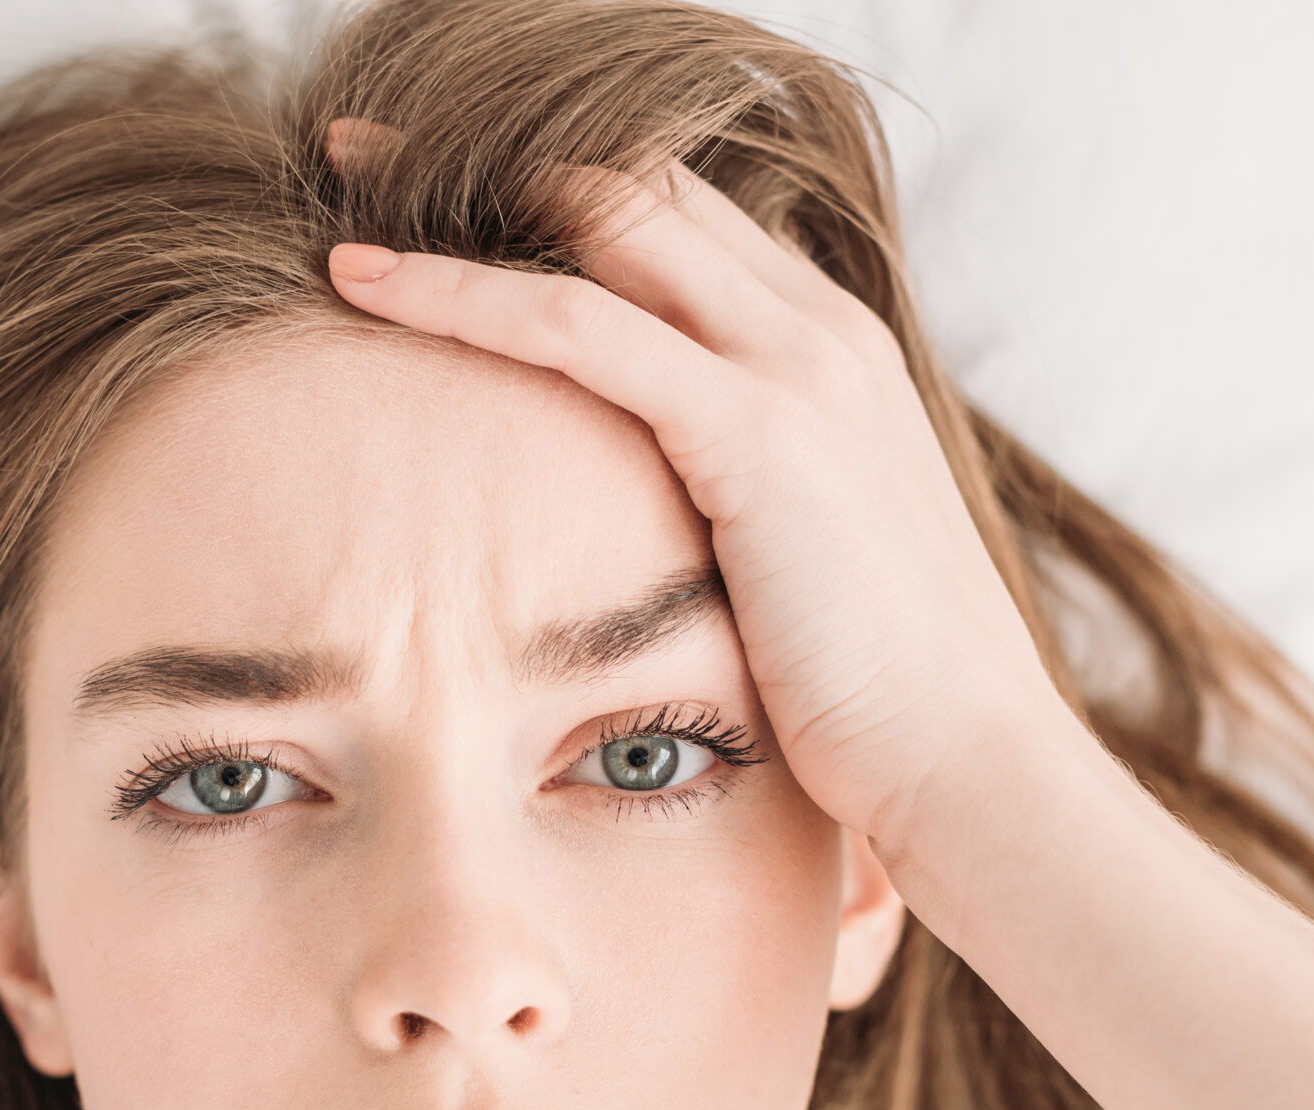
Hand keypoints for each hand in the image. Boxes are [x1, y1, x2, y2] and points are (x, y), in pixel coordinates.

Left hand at [326, 160, 1066, 850]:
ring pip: (603, 221)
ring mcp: (797, 366)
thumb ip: (732, 508)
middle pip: (636, 185)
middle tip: (365, 145)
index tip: (440, 194)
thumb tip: (645, 534)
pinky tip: (365, 281)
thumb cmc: (877, 697)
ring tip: (341, 175)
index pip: (678, 220)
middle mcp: (819, 327)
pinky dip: (462, 290)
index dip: (556, 190)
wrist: (971, 760)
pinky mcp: (758, 429)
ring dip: (460, 199)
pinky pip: (579, 322)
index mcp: (831, 349)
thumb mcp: (799, 567)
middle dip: (495, 155)